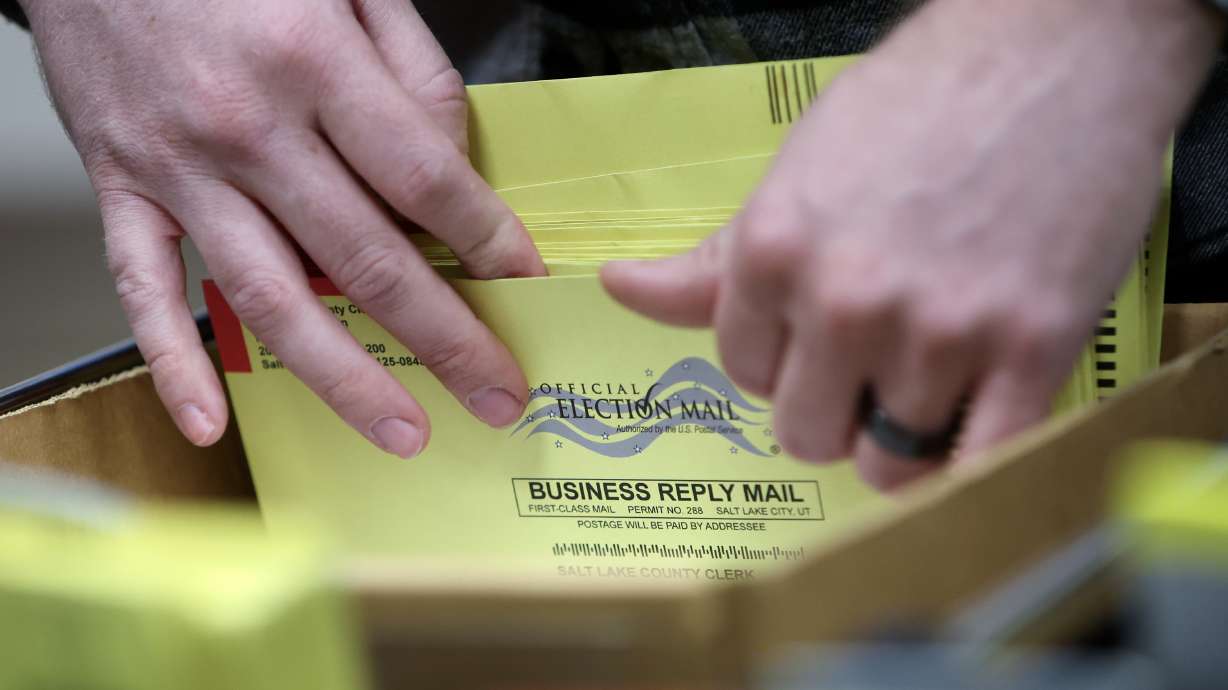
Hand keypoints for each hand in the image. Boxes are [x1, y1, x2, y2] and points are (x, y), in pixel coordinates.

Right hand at [21, 0, 544, 456]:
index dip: (485, 240)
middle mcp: (248, 127)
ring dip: (343, 379)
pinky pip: (145, 292)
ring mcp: (180, 169)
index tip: (524, 285)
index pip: (423, 178)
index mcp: (315, 62)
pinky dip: (175, 366)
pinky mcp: (122, 190)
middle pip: (365, 258)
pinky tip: (211, 422)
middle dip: (444, 339)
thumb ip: (413, 72)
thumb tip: (453, 164)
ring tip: (402, 433)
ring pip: (272, 298)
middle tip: (495, 395)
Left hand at [603, 0, 1220, 488]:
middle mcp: (844, 302)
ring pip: (889, 462)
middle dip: (834, 408)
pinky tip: (975, 411)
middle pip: (806, 433)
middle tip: (874, 363)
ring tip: (934, 372)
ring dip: (904, 432)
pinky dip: (969, 456)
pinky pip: (978, 462)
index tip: (819, 334)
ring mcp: (938, 331)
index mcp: (771, 255)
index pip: (744, 373)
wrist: (1055, 50)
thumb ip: (714, 259)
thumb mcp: (795, 171)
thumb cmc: (919, 101)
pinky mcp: (1032, 350)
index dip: (784, 359)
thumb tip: (620, 290)